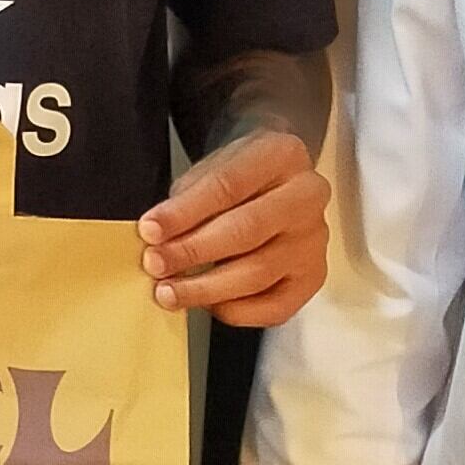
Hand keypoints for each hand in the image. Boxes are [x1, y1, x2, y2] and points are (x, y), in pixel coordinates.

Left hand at [140, 130, 329, 325]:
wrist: (276, 181)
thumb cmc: (238, 176)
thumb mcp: (209, 170)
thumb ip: (186, 201)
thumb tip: (157, 240)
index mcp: (282, 155)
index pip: (228, 187)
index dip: (184, 213)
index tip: (149, 230)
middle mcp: (308, 197)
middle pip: (246, 231)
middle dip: (192, 252)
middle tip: (155, 265)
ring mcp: (315, 240)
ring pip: (258, 273)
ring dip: (205, 288)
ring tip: (169, 291)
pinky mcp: (314, 277)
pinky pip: (274, 307)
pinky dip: (235, 310)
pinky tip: (207, 304)